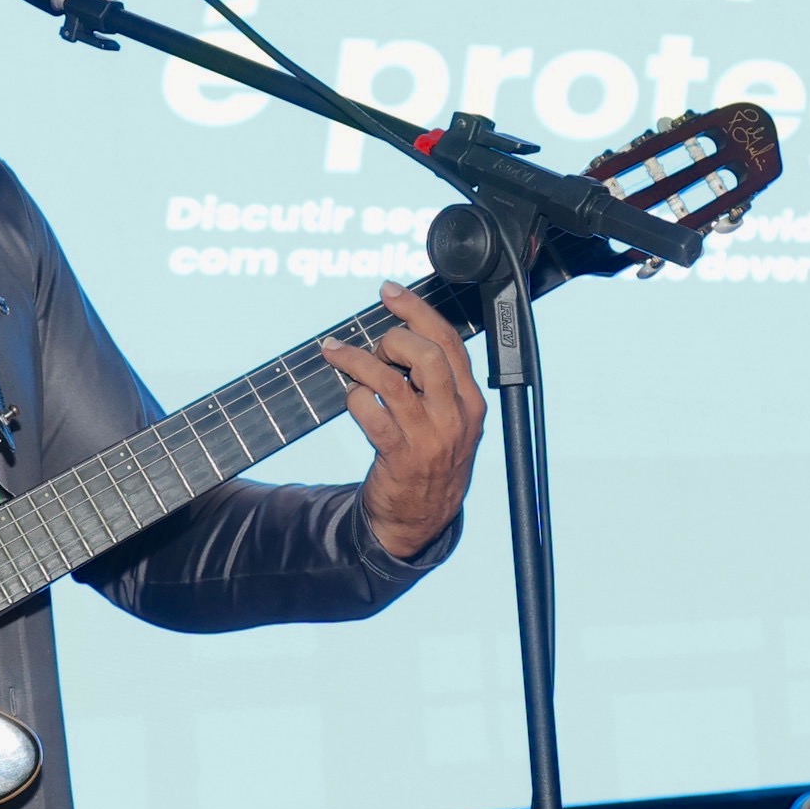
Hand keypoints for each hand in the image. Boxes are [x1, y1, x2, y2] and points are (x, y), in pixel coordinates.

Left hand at [325, 282, 487, 562]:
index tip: (389, 291)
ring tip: (339, 355)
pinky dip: (355, 397)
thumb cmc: (429, 456)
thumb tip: (398, 333)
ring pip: (391, 381)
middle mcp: (455, 416)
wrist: (422, 517)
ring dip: (359, 361)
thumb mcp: (447, 416)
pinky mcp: (400, 456)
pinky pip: (371, 412)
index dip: (417, 310)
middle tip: (376, 347)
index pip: (449, 342)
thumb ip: (434, 380)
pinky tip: (353, 398)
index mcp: (470, 400)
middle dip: (394, 339)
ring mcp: (429, 437)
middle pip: (427, 355)